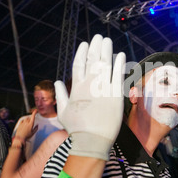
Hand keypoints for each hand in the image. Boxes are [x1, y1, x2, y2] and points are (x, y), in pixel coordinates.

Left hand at [14, 109, 38, 141]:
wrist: (20, 138)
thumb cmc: (26, 136)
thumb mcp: (33, 133)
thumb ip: (36, 128)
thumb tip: (37, 125)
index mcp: (30, 124)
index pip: (33, 117)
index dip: (34, 113)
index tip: (36, 110)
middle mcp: (26, 122)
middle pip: (29, 118)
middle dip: (31, 119)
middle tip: (31, 123)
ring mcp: (22, 123)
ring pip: (26, 119)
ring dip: (27, 120)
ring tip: (27, 124)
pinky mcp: (19, 124)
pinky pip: (22, 121)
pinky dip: (24, 121)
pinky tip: (24, 124)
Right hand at [55, 35, 125, 160]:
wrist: (92, 140)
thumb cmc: (76, 128)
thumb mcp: (62, 112)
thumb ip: (61, 95)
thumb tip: (57, 82)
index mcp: (76, 87)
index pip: (78, 64)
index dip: (82, 52)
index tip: (85, 44)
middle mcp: (89, 84)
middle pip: (92, 60)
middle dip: (95, 46)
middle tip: (99, 37)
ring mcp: (103, 88)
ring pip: (105, 63)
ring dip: (107, 50)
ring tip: (108, 41)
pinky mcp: (116, 94)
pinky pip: (118, 75)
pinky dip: (119, 63)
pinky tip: (120, 55)